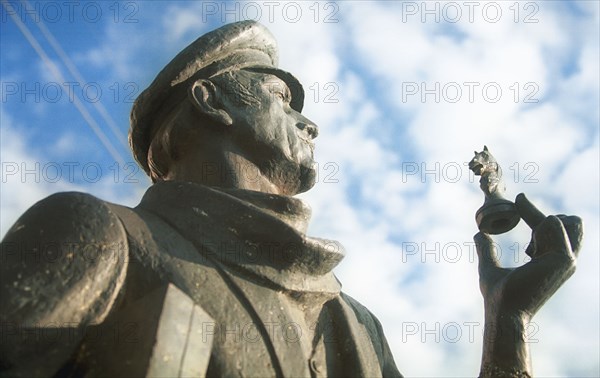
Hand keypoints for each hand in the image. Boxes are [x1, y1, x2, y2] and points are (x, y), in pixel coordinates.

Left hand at [475, 193, 582, 319]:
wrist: (502, 310)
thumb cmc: (498, 295)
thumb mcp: (489, 266)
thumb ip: (487, 250)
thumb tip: (478, 234)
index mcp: (551, 261)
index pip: (552, 229)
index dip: (534, 212)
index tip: (518, 199)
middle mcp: (563, 260)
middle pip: (569, 222)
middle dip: (543, 215)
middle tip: (515, 219)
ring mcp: (566, 260)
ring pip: (569, 221)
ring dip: (542, 218)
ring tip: (522, 240)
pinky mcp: (563, 259)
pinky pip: (555, 225)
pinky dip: (539, 220)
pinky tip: (524, 241)